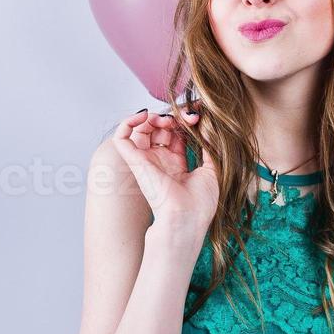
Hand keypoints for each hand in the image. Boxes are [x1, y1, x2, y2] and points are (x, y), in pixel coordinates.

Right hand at [112, 106, 218, 234]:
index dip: (185, 122)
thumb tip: (209, 127)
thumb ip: (209, 148)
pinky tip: (144, 116)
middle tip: (187, 117)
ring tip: (168, 119)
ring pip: (141, 129)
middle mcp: (160, 161)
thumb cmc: (200, 203)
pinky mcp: (135, 161)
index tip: (198, 117)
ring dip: (153, 117)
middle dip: (172, 117)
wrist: (187, 217)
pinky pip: (121, 136)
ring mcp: (147, 160)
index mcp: (177, 165)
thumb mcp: (212, 170)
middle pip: (160, 129)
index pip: (175, 135)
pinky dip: (128, 121)